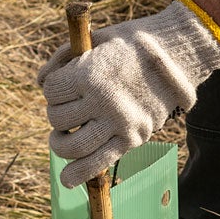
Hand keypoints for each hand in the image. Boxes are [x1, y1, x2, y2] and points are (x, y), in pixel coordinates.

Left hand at [39, 0, 219, 189]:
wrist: (178, 55)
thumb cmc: (133, 43)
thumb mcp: (97, 39)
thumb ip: (64, 57)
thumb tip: (40, 81)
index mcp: (91, 73)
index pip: (51, 90)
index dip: (53, 88)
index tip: (63, 85)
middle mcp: (102, 100)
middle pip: (58, 118)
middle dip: (57, 114)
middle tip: (67, 108)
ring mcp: (118, 123)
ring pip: (72, 146)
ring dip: (60, 145)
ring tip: (62, 139)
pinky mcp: (132, 139)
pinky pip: (100, 163)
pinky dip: (79, 174)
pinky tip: (67, 179)